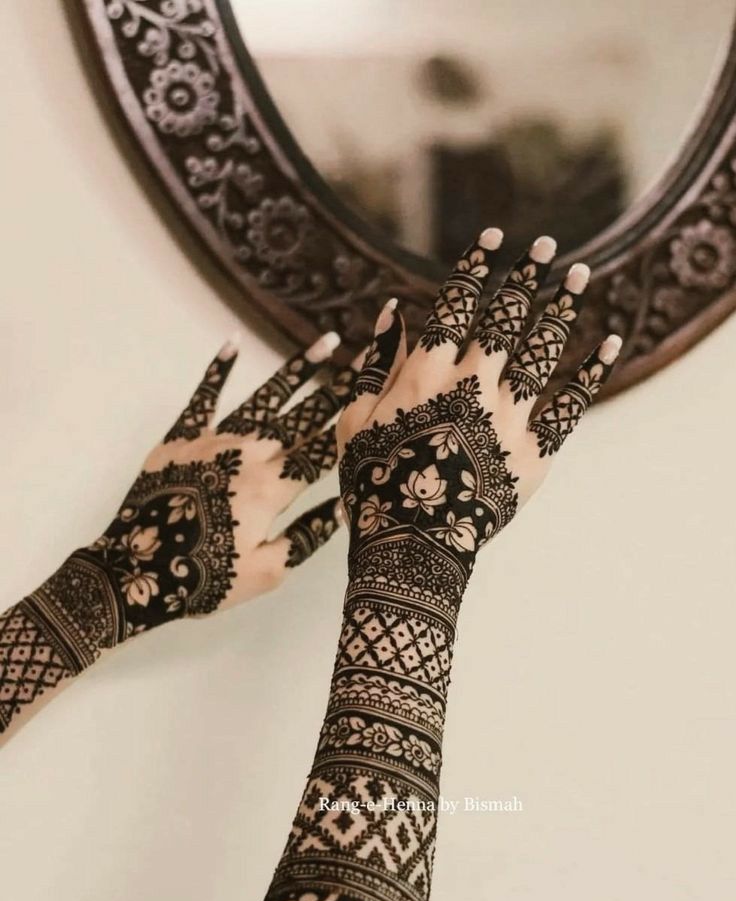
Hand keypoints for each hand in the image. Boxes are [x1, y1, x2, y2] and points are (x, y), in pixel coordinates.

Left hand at [0, 334, 354, 735]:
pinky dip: (218, 370)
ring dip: (296, 370)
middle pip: (302, 417)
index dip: (350, 424)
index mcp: (274, 489)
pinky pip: (203, 397)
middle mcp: (250, 455)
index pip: (322, 451)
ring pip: (264, 399)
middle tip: (364, 358)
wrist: (133, 572)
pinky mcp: (181, 438)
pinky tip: (233, 343)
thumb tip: (342, 506)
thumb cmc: (204, 578)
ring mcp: (214, 441)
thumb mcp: (266, 572)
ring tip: (324, 343)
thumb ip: (308, 536)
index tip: (378, 397)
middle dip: (336, 388)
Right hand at [337, 228, 621, 625]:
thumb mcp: (355, 423)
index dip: (476, 269)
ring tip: (578, 275)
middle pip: (505, 319)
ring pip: (540, 350)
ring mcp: (507, 418)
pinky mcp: (534, 452)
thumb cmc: (374, 485)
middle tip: (546, 247)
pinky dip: (591, 373)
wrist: (412, 546)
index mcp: (426, 376)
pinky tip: (608, 343)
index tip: (494, 239)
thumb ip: (374, 366)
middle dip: (526, 276)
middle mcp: (471, 387)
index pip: (456, 307)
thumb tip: (392, 313)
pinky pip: (569, 405)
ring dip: (561, 307)